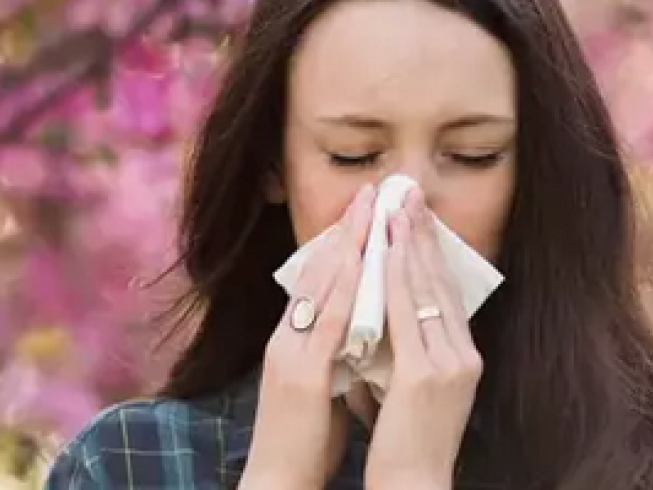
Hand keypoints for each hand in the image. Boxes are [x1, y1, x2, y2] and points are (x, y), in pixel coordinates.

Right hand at [239, 184, 375, 489]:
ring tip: (369, 210)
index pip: (320, 280)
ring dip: (346, 245)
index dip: (344, 242)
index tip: (368, 209)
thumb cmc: (307, 439)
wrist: (279, 482)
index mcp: (295, 339)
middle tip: (372, 192)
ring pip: (320, 288)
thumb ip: (339, 350)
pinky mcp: (299, 375)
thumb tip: (368, 327)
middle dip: (347, 231)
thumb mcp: (325, 382)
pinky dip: (344, 289)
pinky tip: (360, 263)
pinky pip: (325, 323)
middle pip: (318, 273)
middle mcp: (288, 338)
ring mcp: (290, 353)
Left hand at [363, 190, 481, 489]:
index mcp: (464, 357)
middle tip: (408, 194)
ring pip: (425, 290)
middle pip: (441, 282)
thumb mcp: (417, 391)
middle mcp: (464, 354)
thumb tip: (390, 320)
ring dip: (408, 244)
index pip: (446, 292)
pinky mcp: (426, 375)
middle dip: (422, 235)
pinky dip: (395, 276)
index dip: (431, 252)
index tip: (415, 217)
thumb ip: (413, 354)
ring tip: (396, 207)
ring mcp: (449, 364)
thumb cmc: (408, 446)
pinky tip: (386, 248)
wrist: (415, 487)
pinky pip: (407, 314)